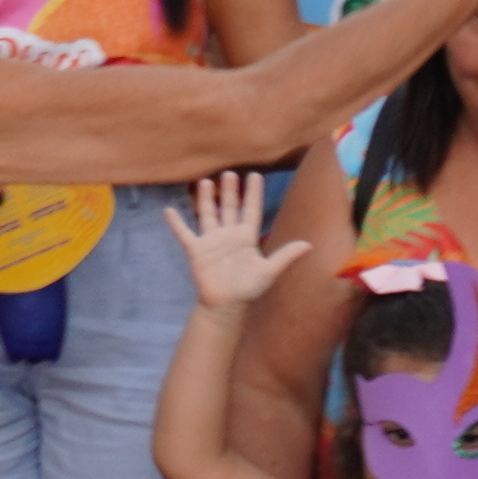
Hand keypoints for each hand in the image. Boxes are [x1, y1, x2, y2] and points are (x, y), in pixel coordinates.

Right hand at [173, 171, 293, 303]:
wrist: (226, 306)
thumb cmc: (249, 289)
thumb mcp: (268, 271)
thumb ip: (285, 256)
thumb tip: (308, 245)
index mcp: (247, 237)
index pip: (251, 210)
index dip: (253, 193)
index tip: (255, 175)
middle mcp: (229, 235)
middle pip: (230, 207)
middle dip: (230, 190)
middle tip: (230, 172)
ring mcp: (212, 241)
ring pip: (208, 214)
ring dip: (206, 199)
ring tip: (205, 181)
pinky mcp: (196, 251)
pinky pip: (184, 234)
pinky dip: (176, 224)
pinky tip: (169, 211)